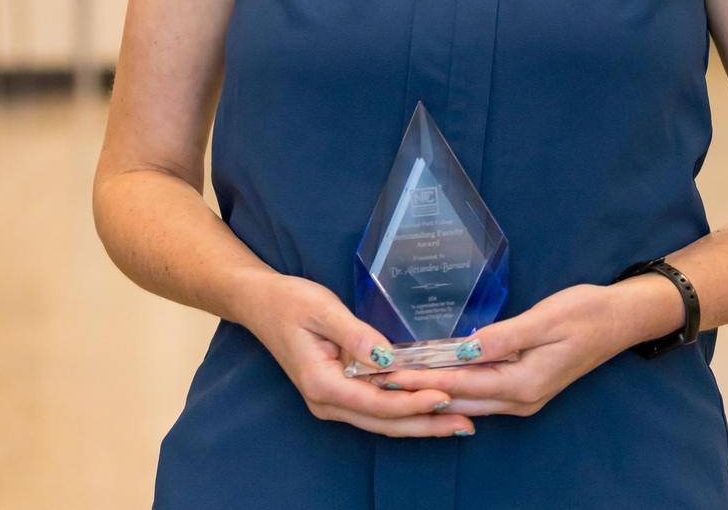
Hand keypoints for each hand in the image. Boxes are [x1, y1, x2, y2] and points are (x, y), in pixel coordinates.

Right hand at [245, 275, 475, 437]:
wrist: (262, 303)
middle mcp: (327, 401)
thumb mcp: (323, 309)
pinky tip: (427, 406)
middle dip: (425, 425)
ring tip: (456, 422)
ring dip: (418, 423)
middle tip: (465, 424)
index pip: (376, 403)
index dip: (412, 403)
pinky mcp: (338, 391)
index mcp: (322, 384)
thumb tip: (387, 357)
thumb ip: (355, 334)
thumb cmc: (290, 301)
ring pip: (381, 421)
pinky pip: (375, 408)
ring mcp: (331, 400)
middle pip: (383, 422)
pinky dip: (403, 410)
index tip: (445, 396)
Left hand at [365, 283, 637, 418]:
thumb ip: (505, 336)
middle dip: (417, 390)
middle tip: (378, 378)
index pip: (460, 383)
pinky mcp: (524, 387)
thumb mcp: (546, 319)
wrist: (620, 320)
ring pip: (467, 399)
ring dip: (432, 389)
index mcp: (523, 384)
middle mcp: (520, 399)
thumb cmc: (585, 313)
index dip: (421, 377)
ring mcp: (523, 397)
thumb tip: (466, 347)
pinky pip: (480, 392)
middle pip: (458, 398)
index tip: (388, 372)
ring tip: (395, 380)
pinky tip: (434, 376)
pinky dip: (453, 385)